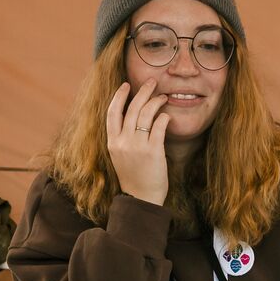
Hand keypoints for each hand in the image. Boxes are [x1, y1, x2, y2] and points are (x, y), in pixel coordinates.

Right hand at [105, 78, 170, 204]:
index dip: (119, 96)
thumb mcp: (120, 156)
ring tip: (163, 97)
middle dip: (142, 92)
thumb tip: (132, 119)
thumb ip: (123, 139)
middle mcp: (123, 142)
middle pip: (132, 109)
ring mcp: (137, 147)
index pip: (112, 113)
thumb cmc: (134, 178)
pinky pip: (158, 127)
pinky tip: (167, 115)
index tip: (126, 85)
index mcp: (112, 142)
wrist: (141, 198)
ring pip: (145, 114)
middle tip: (152, 82)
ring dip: (156, 102)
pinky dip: (163, 118)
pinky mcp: (153, 152)